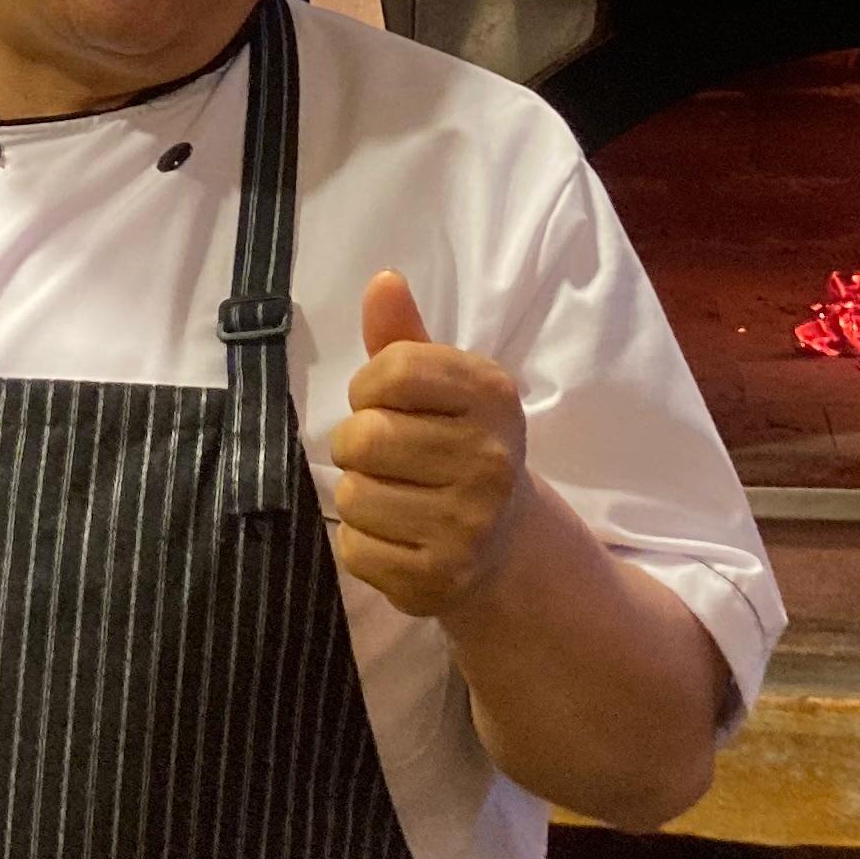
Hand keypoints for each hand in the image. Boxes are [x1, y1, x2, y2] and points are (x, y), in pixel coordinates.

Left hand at [325, 270, 526, 617]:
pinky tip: (398, 537)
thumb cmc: (457, 445)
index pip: (391, 370)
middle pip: (364, 436)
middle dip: (358, 445)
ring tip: (395, 497)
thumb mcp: (442, 389)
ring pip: (353, 495)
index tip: (387, 402)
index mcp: (493, 395)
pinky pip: (355, 549)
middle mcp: (490, 459)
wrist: (506, 544)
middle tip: (387, 458)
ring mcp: (468, 525)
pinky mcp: (440, 578)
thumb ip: (404, 338)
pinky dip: (361, 543)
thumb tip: (382, 280)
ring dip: (359, 495)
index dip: (370, 386)